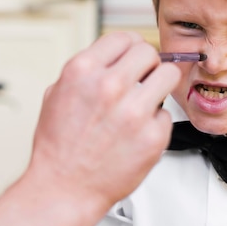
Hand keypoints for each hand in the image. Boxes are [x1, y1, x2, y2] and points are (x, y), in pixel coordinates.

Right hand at [29, 31, 180, 208]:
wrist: (64, 187)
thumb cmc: (59, 146)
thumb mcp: (57, 93)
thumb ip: (87, 71)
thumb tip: (113, 56)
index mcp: (83, 70)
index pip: (123, 37)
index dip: (131, 47)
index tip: (134, 57)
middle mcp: (109, 86)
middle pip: (149, 52)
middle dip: (147, 64)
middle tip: (143, 78)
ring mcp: (134, 111)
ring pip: (169, 75)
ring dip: (160, 85)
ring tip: (149, 99)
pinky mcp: (152, 136)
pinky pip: (167, 114)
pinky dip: (156, 121)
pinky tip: (139, 132)